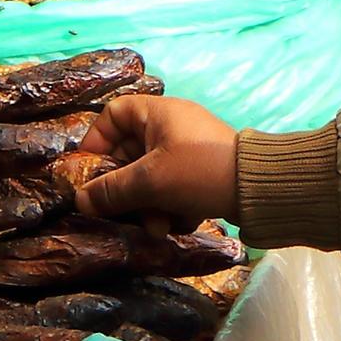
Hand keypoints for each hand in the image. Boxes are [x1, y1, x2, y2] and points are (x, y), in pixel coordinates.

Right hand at [78, 92, 239, 225]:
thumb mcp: (150, 182)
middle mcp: (172, 126)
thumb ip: (112, 191)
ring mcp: (189, 150)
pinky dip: (172, 206)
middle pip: (129, 154)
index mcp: (158, 113)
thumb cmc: (199, 171)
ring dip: (149, 205)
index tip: (88, 171)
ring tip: (158, 227)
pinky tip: (179, 223)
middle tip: (122, 213)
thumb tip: (80, 201)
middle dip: (126, 189)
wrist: (260, 189)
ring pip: (151, 176)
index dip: (96, 141)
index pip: (113, 115)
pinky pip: (173, 187)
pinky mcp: (203, 172)